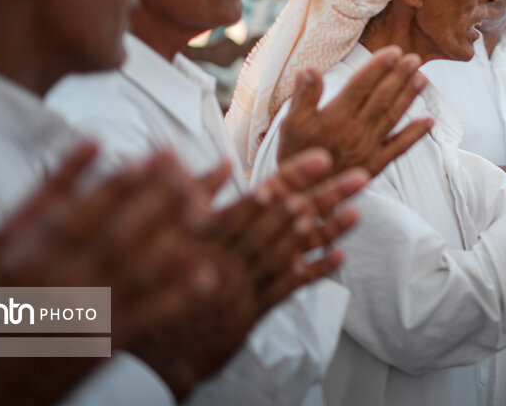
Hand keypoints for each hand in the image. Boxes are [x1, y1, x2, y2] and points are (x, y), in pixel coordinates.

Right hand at [0, 146, 221, 404]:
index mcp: (23, 259)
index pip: (70, 212)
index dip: (105, 183)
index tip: (138, 158)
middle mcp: (56, 282)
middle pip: (113, 232)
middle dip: (150, 196)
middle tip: (183, 164)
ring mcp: (82, 313)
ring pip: (136, 267)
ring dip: (173, 235)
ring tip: (207, 206)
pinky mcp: (100, 344)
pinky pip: (146, 316)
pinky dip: (177, 295)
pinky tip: (207, 273)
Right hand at [134, 148, 364, 397]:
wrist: (144, 347)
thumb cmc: (147, 279)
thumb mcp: (162, 232)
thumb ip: (192, 195)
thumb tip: (223, 163)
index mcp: (213, 231)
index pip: (262, 195)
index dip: (296, 175)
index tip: (325, 157)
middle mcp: (234, 255)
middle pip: (289, 219)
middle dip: (326, 196)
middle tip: (361, 176)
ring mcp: (244, 284)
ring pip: (294, 250)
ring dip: (328, 231)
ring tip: (359, 211)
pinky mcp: (249, 312)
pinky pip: (287, 288)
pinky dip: (314, 272)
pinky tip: (340, 258)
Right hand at [278, 46, 433, 175]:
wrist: (302, 196)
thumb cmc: (296, 155)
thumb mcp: (291, 124)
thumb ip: (304, 96)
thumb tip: (310, 69)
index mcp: (335, 117)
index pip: (361, 86)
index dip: (378, 67)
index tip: (394, 52)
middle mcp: (355, 131)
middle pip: (381, 98)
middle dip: (399, 76)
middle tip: (415, 58)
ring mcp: (369, 148)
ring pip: (393, 117)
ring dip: (409, 96)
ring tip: (423, 78)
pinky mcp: (376, 165)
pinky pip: (400, 147)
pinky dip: (415, 134)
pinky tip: (429, 121)